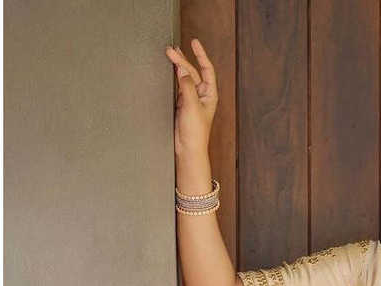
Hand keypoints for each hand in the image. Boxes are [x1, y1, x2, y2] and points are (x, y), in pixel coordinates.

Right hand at [165, 39, 218, 157]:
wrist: (188, 149)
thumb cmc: (195, 132)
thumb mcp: (191, 105)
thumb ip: (187, 85)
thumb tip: (183, 69)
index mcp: (210, 94)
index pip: (207, 69)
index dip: (201, 55)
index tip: (194, 42)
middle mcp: (203, 95)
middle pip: (193, 72)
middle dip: (183, 59)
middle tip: (170, 50)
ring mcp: (192, 99)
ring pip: (185, 78)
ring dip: (178, 66)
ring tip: (170, 53)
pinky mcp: (183, 104)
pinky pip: (180, 85)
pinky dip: (175, 76)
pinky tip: (171, 69)